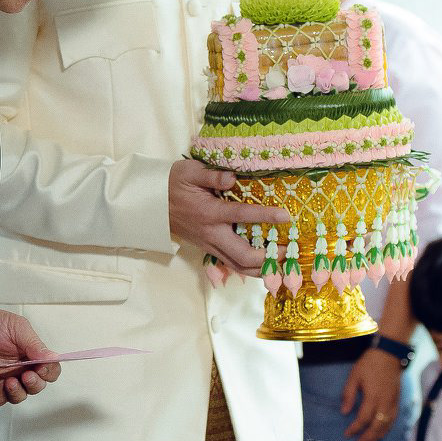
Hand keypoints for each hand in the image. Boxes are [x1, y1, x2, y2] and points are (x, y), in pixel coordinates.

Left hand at [0, 308, 60, 406]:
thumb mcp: (15, 327)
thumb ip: (33, 343)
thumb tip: (52, 357)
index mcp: (30, 356)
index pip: (49, 370)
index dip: (49, 372)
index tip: (42, 368)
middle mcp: (19, 371)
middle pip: (36, 386)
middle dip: (34, 384)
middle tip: (27, 376)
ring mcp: (2, 381)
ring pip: (18, 396)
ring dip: (17, 392)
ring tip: (10, 381)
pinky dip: (0, 395)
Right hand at [169, 159, 288, 274]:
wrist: (151, 203)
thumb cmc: (173, 183)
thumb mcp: (190, 171)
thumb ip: (212, 175)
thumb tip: (233, 177)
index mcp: (209, 213)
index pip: (242, 216)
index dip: (266, 217)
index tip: (286, 217)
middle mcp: (211, 234)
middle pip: (244, 256)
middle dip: (270, 257)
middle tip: (290, 250)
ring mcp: (210, 245)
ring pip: (239, 266)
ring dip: (263, 268)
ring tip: (282, 262)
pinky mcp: (209, 249)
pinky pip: (233, 265)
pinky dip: (251, 268)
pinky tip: (266, 263)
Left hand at [342, 346, 402, 440]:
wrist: (389, 354)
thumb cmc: (369, 364)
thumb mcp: (354, 376)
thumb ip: (348, 394)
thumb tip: (344, 412)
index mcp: (373, 396)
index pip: (363, 418)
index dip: (355, 428)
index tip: (346, 434)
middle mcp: (385, 402)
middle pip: (377, 426)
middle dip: (367, 438)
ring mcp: (393, 402)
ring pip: (387, 425)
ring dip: (378, 437)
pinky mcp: (397, 401)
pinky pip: (393, 419)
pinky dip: (386, 429)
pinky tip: (380, 434)